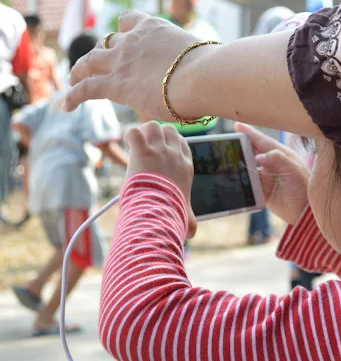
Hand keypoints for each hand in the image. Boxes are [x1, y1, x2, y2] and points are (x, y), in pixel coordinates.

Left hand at [65, 10, 202, 120]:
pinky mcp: (115, 84)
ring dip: (79, 70)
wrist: (204, 76)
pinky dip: (73, 95)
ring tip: (74, 80)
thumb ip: (195, 62)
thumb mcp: (202, 56)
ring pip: (89, 61)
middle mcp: (133, 40)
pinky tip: (67, 105)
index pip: (130, 21)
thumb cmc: (212, 70)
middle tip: (97, 64)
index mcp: (154, 29)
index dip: (124, 31)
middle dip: (101, 52)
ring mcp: (121, 60)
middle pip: (107, 41)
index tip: (123, 39)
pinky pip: (86, 88)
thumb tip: (210, 73)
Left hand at [124, 122, 196, 237]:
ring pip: (153, 126)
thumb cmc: (172, 214)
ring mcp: (159, 151)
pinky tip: (128, 145)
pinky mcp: (143, 151)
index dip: (170, 143)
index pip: (182, 142)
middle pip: (169, 130)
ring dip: (143, 133)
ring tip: (136, 146)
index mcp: (186, 166)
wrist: (160, 213)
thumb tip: (192, 234)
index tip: (160, 153)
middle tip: (145, 148)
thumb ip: (190, 221)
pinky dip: (129, 135)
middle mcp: (174, 155)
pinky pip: (134, 132)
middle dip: (156, 135)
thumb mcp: (186, 217)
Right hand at [234, 123, 309, 224]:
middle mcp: (272, 164)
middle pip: (252, 153)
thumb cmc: (305, 188)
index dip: (249, 133)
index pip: (262, 141)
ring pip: (248, 168)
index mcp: (281, 155)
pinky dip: (240, 182)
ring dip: (237, 165)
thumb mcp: (294, 171)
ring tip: (223, 162)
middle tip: (225, 143)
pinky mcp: (262, 192)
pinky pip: (248, 185)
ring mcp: (267, 178)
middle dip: (239, 147)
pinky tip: (231, 179)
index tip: (237, 125)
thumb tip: (258, 156)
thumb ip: (278, 159)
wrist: (306, 213)